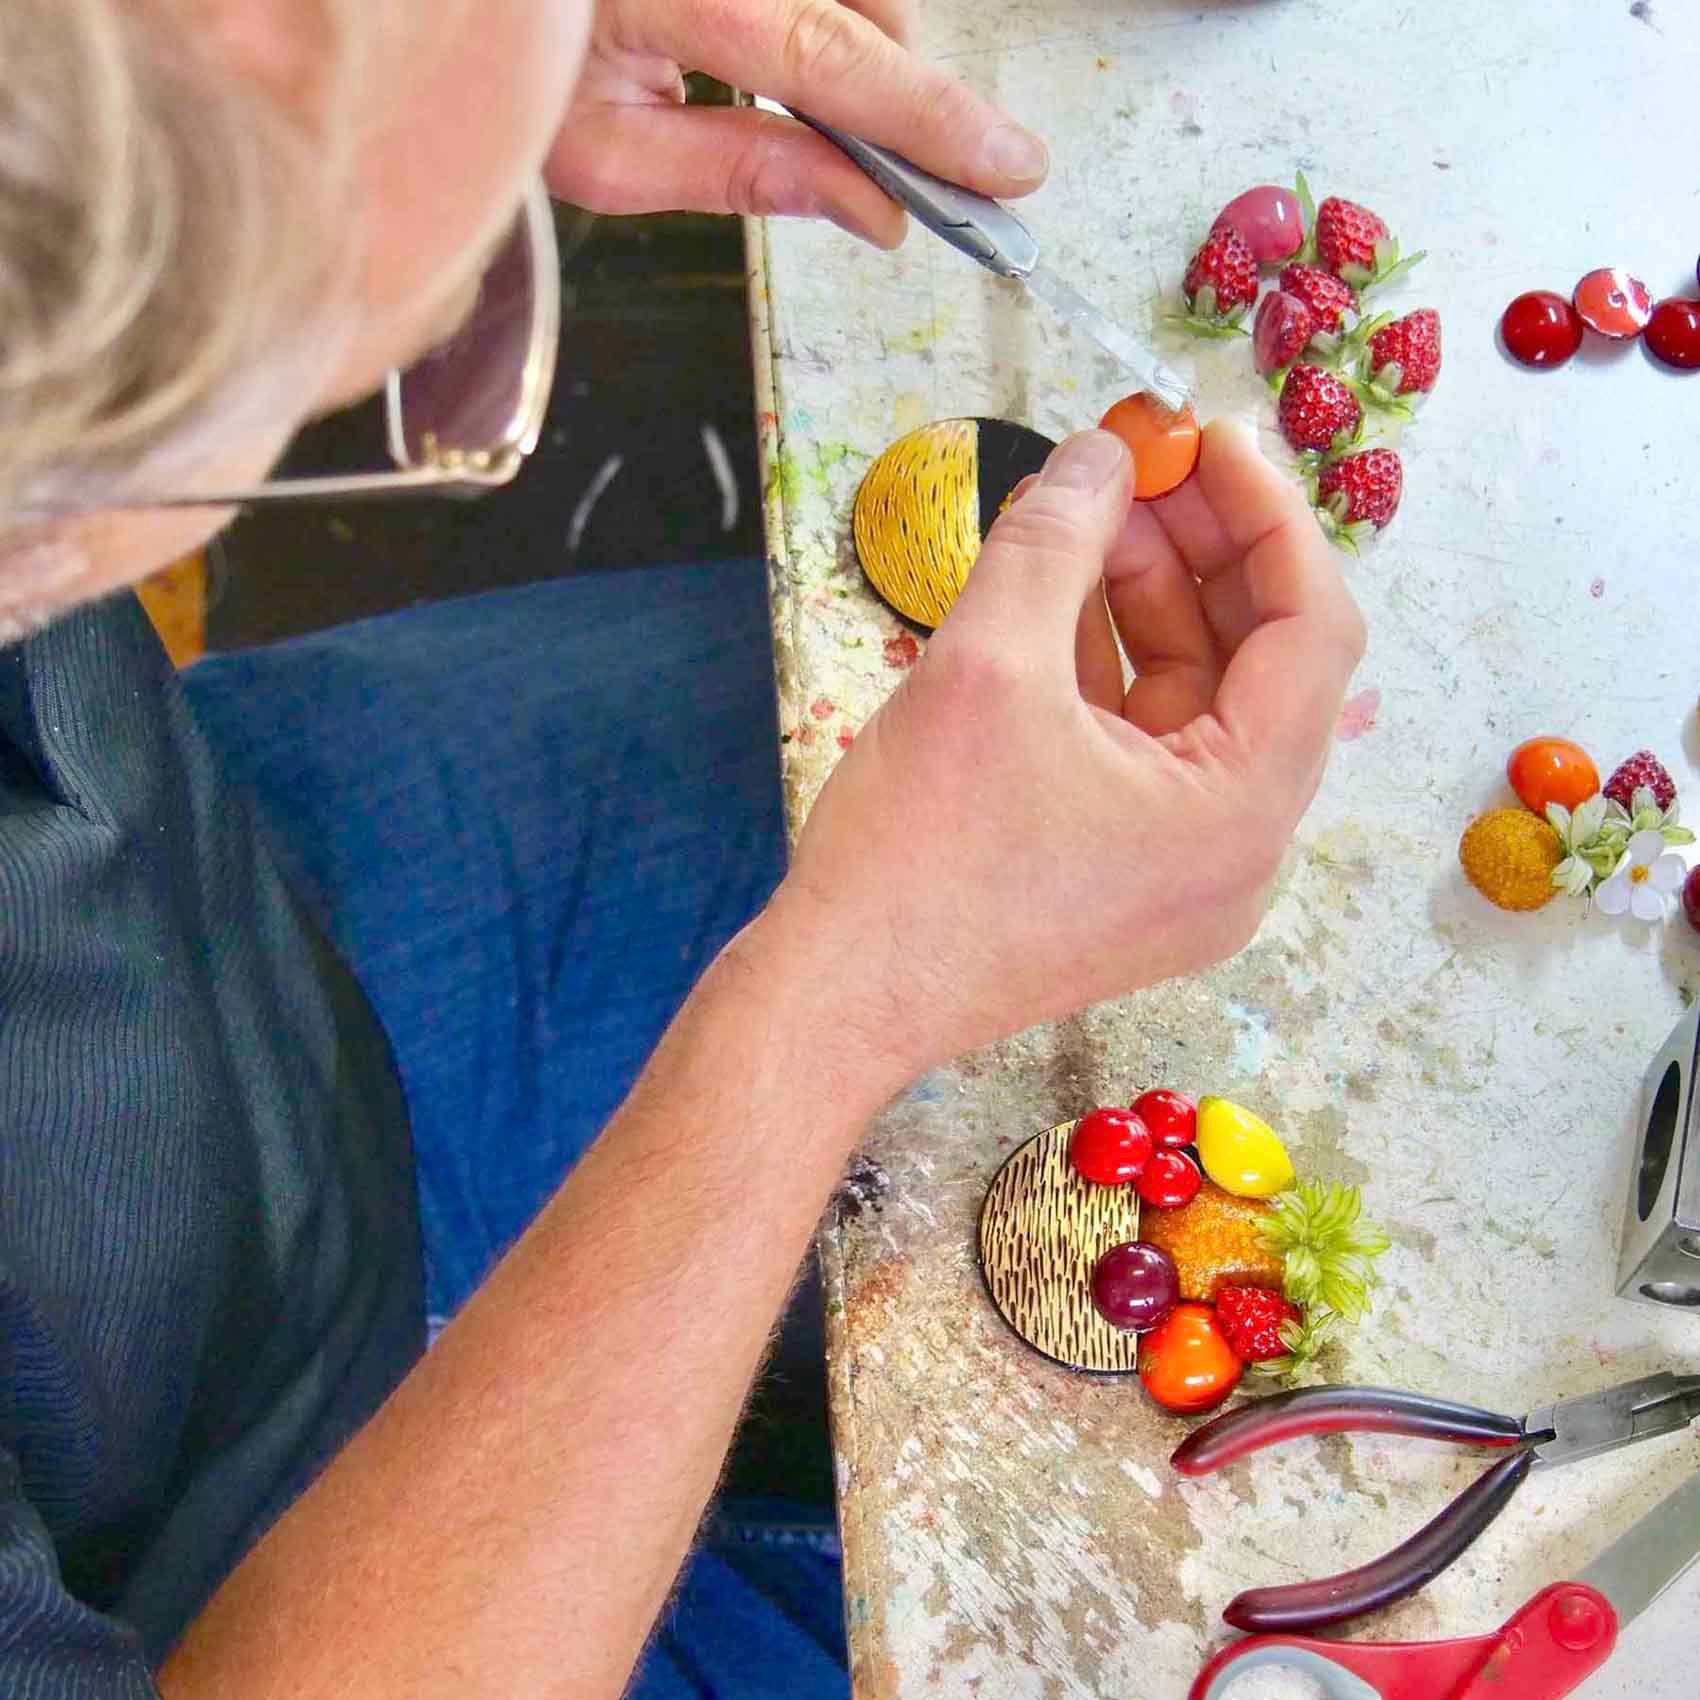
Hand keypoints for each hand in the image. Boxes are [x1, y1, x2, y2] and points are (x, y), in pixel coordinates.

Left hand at [543, 0, 1048, 246]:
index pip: (833, 61)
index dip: (931, 121)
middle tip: (889, 171)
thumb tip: (868, 209)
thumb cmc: (505, 71)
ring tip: (786, 97)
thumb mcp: (604, 154)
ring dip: (852, 43)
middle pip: (860, 6)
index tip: (1008, 166)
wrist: (447, 0)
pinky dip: (820, 10)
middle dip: (889, 93)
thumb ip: (740, 174)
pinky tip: (768, 47)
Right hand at [777, 420, 1366, 1082]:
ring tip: (1080, 515)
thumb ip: (1055, 541)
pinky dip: (1108, 671)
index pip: (1312, 630)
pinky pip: (1143, 752)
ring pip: (1193, 704)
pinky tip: (1057, 598)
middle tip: (1136, 463)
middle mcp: (1238, 852)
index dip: (1267, 516)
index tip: (1206, 437)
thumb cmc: (915, 853)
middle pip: (1256, 664)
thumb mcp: (984, 666)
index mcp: (1241, 811)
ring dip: (1145, 602)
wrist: (838, 998)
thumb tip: (1098, 455)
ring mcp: (1181, 875)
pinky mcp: (1124, 881)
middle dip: (1198, 551)